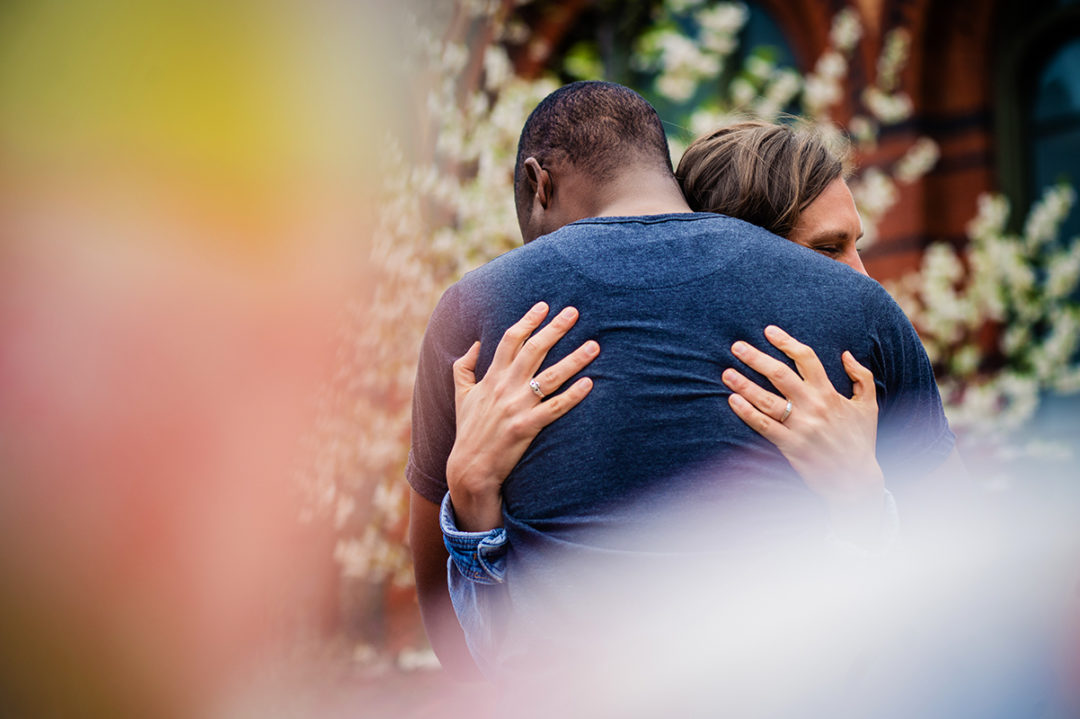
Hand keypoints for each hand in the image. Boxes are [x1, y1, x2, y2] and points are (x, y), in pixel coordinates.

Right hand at [446, 302, 598, 530]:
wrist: (470, 468)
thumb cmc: (469, 431)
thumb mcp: (461, 396)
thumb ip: (463, 368)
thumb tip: (474, 344)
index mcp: (491, 378)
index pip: (510, 340)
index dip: (528, 321)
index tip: (544, 306)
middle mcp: (505, 388)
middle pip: (533, 351)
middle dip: (555, 329)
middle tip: (574, 312)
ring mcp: (517, 407)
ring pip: (550, 377)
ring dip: (574, 359)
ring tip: (594, 345)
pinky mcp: (527, 427)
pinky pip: (555, 408)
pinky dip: (573, 395)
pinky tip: (589, 383)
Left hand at [722, 325, 883, 535]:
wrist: (856, 480)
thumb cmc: (861, 440)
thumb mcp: (869, 406)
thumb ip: (862, 377)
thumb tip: (845, 354)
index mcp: (830, 394)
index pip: (806, 359)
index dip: (786, 342)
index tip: (768, 331)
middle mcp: (814, 407)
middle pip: (779, 375)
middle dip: (756, 358)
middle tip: (736, 346)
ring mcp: (801, 427)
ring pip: (767, 400)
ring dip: (744, 384)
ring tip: (726, 372)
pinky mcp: (791, 446)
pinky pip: (764, 426)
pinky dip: (747, 413)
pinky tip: (732, 400)